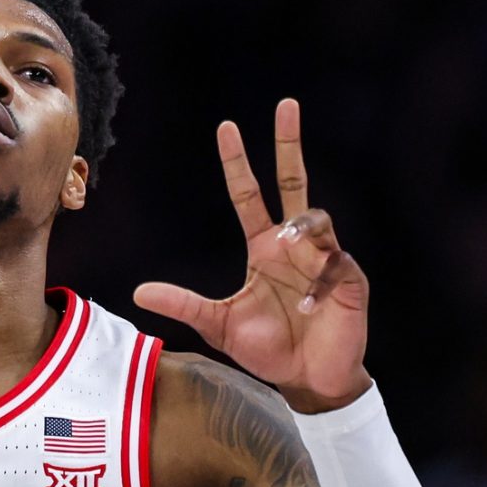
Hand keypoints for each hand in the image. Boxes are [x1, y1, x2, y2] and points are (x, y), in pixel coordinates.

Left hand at [134, 99, 370, 409]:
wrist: (308, 380)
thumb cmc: (268, 349)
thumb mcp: (218, 325)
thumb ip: (184, 305)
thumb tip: (138, 292)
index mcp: (264, 248)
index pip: (249, 195)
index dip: (238, 164)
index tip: (227, 129)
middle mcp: (294, 244)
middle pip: (292, 182)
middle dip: (289, 144)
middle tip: (285, 105)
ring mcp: (324, 258)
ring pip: (317, 218)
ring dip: (301, 226)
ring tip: (285, 240)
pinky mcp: (348, 280)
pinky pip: (335, 264)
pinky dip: (319, 282)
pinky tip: (308, 306)